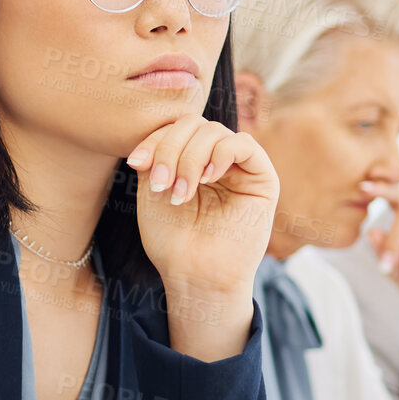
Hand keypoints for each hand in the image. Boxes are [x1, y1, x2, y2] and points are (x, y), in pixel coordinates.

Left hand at [127, 114, 276, 300]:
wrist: (194, 275)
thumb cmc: (172, 240)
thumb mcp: (152, 189)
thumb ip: (157, 154)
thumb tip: (161, 128)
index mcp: (191, 160)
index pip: (175, 129)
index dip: (155, 139)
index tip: (136, 164)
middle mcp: (215, 160)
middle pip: (193, 124)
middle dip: (170, 149)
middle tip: (161, 184)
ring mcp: (239, 168)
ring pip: (214, 131)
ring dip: (191, 158)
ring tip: (180, 193)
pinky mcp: (262, 179)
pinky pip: (244, 144)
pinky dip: (221, 154)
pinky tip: (207, 179)